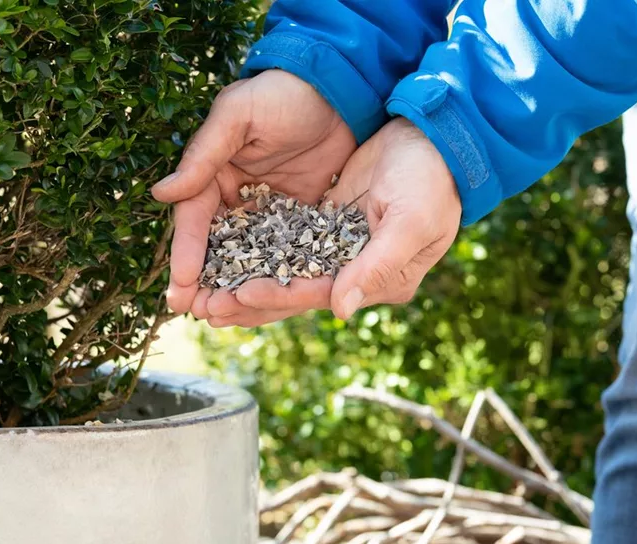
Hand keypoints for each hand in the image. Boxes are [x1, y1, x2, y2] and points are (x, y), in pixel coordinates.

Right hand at [151, 70, 356, 314]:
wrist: (341, 88)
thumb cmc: (283, 93)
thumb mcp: (238, 115)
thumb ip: (204, 155)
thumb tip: (161, 193)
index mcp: (214, 173)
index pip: (194, 220)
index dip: (186, 254)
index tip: (180, 288)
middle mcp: (236, 197)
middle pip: (216, 247)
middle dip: (204, 282)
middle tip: (198, 313)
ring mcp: (268, 211)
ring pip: (247, 258)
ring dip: (235, 288)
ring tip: (225, 319)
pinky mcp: (301, 219)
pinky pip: (285, 254)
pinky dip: (275, 279)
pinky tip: (269, 306)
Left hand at [205, 117, 461, 326]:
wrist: (433, 139)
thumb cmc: (431, 180)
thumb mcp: (410, 221)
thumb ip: (375, 266)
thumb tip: (340, 311)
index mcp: (382, 282)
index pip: (320, 294)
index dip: (279, 296)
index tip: (238, 295)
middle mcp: (358, 275)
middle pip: (296, 292)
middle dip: (250, 301)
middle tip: (205, 310)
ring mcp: (340, 252)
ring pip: (285, 273)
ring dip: (245, 282)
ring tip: (203, 295)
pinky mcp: (325, 227)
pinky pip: (284, 245)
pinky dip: (255, 252)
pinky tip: (222, 256)